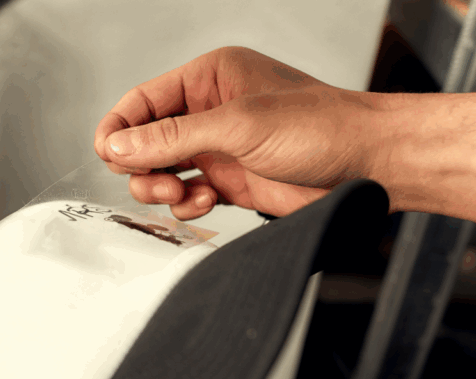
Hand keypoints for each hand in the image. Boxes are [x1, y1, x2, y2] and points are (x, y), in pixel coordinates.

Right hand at [94, 47, 385, 219]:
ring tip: (181, 193)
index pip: (143, 101)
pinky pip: (187, 194)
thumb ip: (174, 136)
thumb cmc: (322, 126)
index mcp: (210, 78)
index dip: (119, 128)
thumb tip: (120, 146)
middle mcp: (210, 111)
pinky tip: (207, 201)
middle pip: (146, 140)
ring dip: (162, 187)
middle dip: (141, 164)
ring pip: (162, 171)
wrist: (368, 164)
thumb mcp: (238, 124)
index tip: (107, 155)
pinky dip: (187, 203)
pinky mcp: (231, 182)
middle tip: (155, 181)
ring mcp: (220, 148)